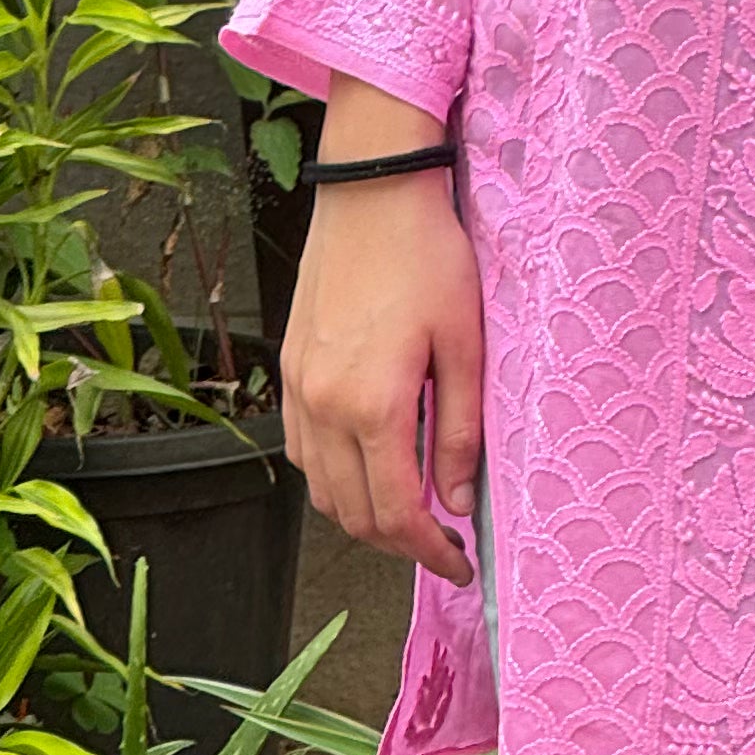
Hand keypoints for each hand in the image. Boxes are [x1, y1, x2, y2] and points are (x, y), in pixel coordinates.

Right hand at [279, 79, 482, 584]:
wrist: (371, 191)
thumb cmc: (428, 256)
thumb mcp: (466, 343)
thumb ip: (460, 430)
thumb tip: (459, 501)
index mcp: (373, 405)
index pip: (396, 515)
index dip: (429, 553)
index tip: (460, 562)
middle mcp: (323, 407)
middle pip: (352, 515)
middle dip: (399, 543)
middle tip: (442, 543)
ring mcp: (298, 389)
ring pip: (320, 490)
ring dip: (363, 515)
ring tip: (410, 508)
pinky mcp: (289, 369)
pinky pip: (301, 451)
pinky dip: (332, 477)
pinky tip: (368, 464)